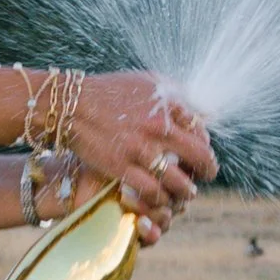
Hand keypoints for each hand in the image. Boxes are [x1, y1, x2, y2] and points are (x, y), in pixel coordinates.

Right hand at [68, 74, 216, 239]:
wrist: (72, 104)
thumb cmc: (109, 92)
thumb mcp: (147, 82)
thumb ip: (175, 93)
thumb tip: (200, 109)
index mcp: (168, 104)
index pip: (201, 130)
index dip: (204, 144)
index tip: (200, 151)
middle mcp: (159, 126)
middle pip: (200, 155)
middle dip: (207, 169)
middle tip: (206, 175)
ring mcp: (141, 148)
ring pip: (179, 180)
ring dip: (187, 190)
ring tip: (187, 193)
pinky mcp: (122, 167)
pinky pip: (152, 191)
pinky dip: (160, 198)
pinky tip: (161, 197)